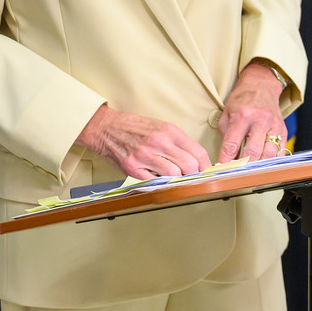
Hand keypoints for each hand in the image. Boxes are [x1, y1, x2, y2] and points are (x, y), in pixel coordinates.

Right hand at [77, 105, 210, 178]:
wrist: (106, 127)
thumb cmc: (133, 127)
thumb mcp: (160, 126)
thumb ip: (177, 142)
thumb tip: (195, 159)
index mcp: (169, 130)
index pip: (197, 152)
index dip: (205, 165)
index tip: (205, 171)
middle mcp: (159, 142)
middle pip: (189, 165)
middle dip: (194, 175)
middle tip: (192, 178)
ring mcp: (145, 155)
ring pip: (174, 175)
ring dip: (178, 180)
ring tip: (176, 179)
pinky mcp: (133, 168)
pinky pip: (155, 182)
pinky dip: (160, 184)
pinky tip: (160, 180)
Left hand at [217, 61, 288, 162]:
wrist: (262, 85)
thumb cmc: (242, 99)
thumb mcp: (227, 112)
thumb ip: (226, 135)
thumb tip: (227, 158)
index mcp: (243, 115)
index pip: (232, 144)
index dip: (225, 160)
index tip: (221, 170)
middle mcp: (260, 121)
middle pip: (252, 152)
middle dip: (242, 167)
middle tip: (234, 175)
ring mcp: (274, 126)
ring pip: (268, 155)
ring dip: (258, 167)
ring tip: (249, 172)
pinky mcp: (284, 131)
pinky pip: (279, 152)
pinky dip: (270, 162)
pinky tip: (263, 165)